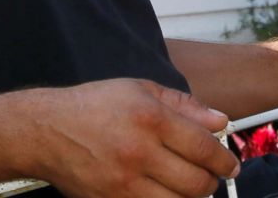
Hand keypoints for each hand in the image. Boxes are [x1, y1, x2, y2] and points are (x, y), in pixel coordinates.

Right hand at [36, 78, 238, 197]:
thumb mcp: (140, 89)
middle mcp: (140, 152)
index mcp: (151, 118)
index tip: (230, 165)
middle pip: (195, 182)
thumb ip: (184, 105)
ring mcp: (124, 183)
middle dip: (212, 183)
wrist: (47, 131)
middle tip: (212, 177)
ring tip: (189, 186)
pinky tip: (166, 194)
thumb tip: (220, 121)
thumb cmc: (95, 105)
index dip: (223, 160)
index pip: (203, 147)